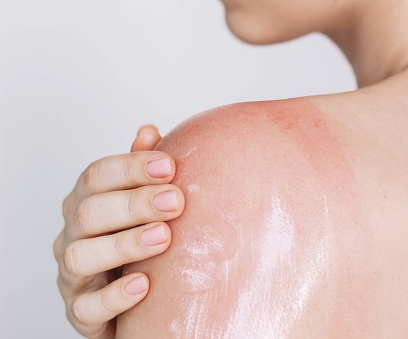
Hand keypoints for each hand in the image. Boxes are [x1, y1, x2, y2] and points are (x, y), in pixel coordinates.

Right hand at [54, 125, 184, 337]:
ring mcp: (73, 274)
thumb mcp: (139, 203)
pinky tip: (144, 285)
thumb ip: (141, 172)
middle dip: (134, 203)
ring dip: (124, 244)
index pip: (96, 176)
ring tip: (163, 237)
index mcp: (85, 201)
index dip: (130, 168)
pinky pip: (88, 307)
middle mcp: (73, 234)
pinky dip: (115, 296)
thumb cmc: (134, 240)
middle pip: (89, 212)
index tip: (169, 166)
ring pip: (81, 256)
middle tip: (176, 200)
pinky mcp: (80, 310)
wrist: (127, 297)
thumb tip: (148, 131)